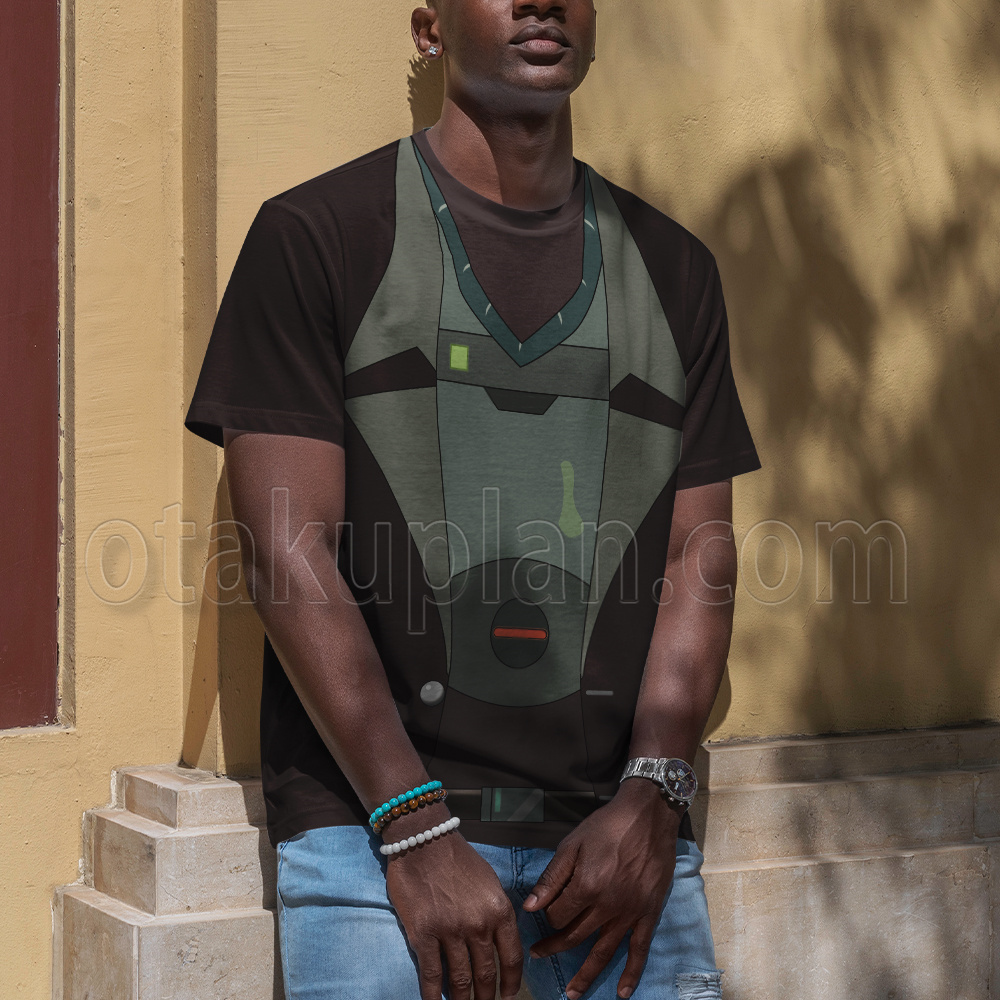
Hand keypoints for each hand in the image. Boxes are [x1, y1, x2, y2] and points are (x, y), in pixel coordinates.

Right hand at [384, 804, 523, 999]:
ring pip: (460, 980)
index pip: (512, 957)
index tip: (508, 998)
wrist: (424, 840)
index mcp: (499, 909)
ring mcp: (451, 931)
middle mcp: (479, 924)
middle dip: (488, 998)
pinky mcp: (424, 934)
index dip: (511, 984)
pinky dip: (433, 996)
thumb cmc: (457, 858)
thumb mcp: (489, 881)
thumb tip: (501, 939)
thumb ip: (497, 911)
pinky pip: (431, 975)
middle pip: (487, 973)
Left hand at [522, 780, 682, 998]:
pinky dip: (631, 974)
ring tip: (572, 994)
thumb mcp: (573, 844)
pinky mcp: (648, 913)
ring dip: (586, 974)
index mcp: (586, 887)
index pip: (557, 916)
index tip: (543, 912)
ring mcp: (630, 913)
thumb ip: (551, 878)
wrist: (647, 816)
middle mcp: (608, 906)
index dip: (546, 916)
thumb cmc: (607, 826)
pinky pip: (639, 949)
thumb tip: (530, 907)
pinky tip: (621, 993)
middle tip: (538, 955)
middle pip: (575, 936)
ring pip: (603, 951)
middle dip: (553, 947)